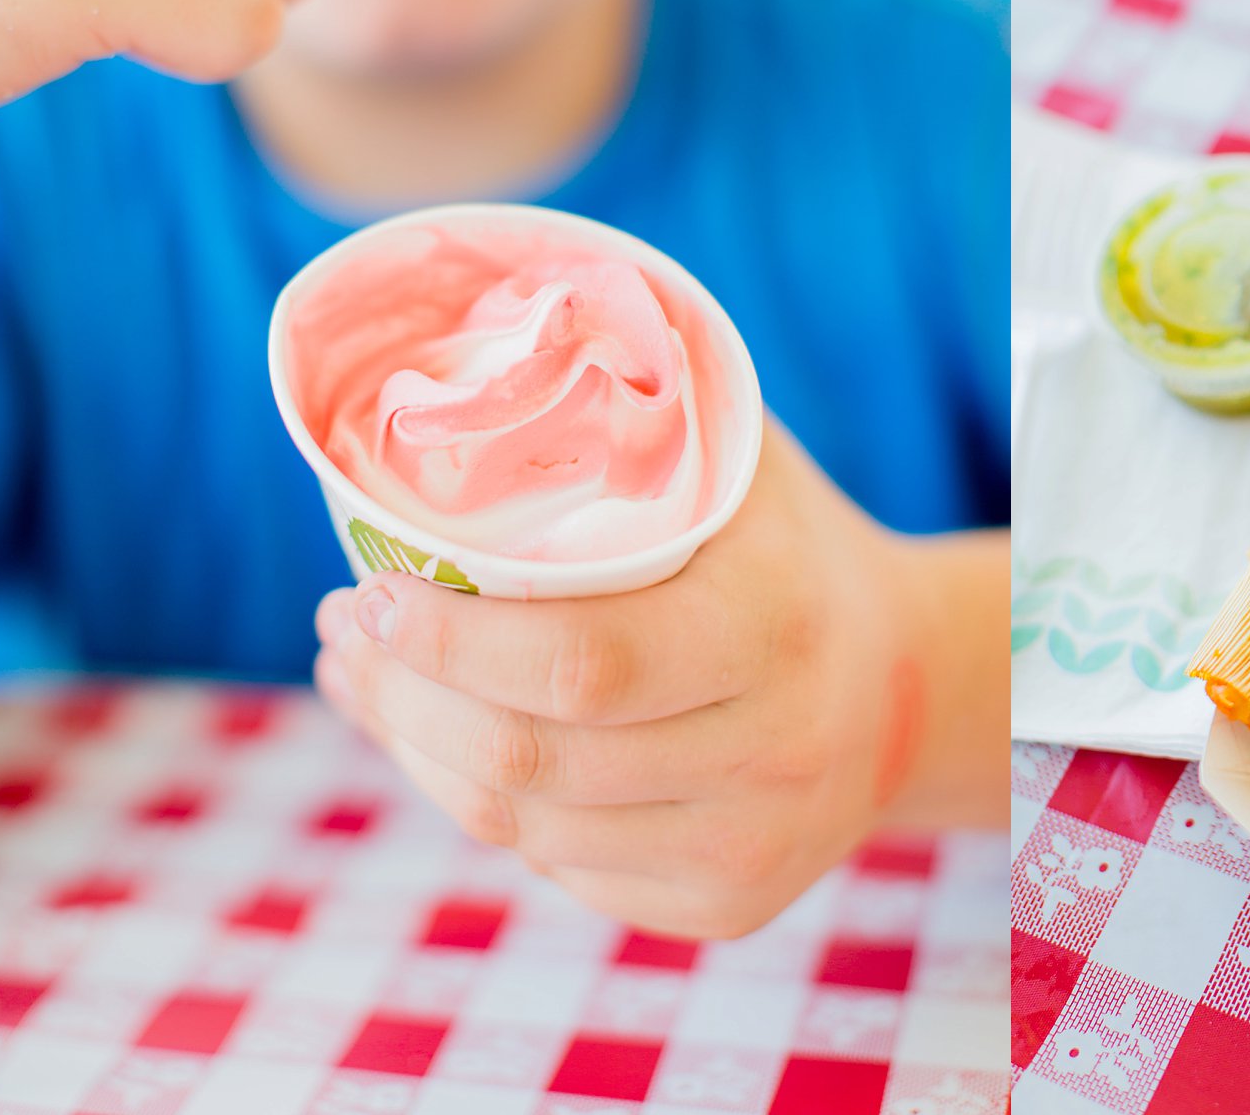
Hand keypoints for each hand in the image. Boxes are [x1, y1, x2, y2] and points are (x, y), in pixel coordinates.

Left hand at [314, 421, 1007, 938]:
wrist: (906, 680)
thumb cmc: (786, 544)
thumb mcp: (737, 458)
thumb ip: (629, 405)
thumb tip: (466, 344)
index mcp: (776, 625)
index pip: (581, 665)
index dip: (448, 641)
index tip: (365, 589)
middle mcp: (776, 751)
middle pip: (531, 761)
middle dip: (401, 697)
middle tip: (343, 634)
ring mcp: (755, 844)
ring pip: (526, 829)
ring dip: (418, 753)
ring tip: (367, 681)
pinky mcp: (729, 904)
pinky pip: (562, 871)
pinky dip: (484, 808)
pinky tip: (450, 746)